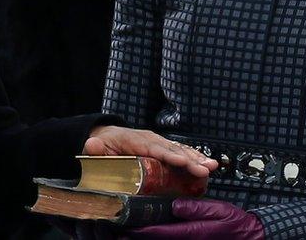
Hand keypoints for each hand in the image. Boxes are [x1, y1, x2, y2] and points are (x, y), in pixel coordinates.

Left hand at [84, 126, 217, 180]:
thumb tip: (92, 145)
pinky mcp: (163, 149)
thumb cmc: (102, 146)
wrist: (105, 137)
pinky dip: (195, 158)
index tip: (182, 162)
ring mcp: (158, 143)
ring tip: (212, 167)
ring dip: (197, 158)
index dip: (168, 155)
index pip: (153, 148)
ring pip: (180, 150)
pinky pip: (181, 153)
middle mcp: (150, 139)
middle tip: (205, 169)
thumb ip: (94, 148)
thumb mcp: (95, 147)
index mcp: (134, 140)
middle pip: (171, 150)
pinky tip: (207, 166)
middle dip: (190, 160)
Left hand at [124, 198, 263, 239]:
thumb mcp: (219, 211)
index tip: (126, 226)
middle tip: (118, 229)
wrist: (250, 236)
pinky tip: (149, 231)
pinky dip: (158, 236)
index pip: (161, 232)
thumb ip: (196, 209)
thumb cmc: (236, 223)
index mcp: (192, 233)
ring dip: (146, 237)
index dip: (142, 230)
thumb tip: (175, 205)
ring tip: (127, 230)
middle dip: (138, 236)